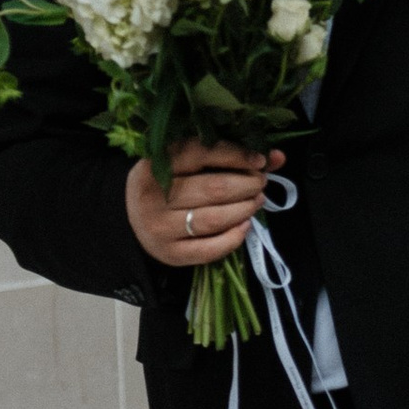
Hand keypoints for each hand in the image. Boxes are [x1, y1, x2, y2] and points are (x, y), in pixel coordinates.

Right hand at [127, 137, 283, 271]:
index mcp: (154, 166)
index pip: (201, 154)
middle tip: (260, 182)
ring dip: (245, 209)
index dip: (236, 155)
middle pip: (213, 189)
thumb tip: (277, 157)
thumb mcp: (186, 165)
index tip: (260, 160)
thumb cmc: (167, 185)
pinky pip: (210, 249)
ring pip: (214, 219)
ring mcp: (160, 228)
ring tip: (256, 200)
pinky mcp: (170, 254)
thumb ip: (229, 156)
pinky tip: (245, 225)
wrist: (132, 220)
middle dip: (247, 184)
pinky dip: (234, 237)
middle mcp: (152, 197)